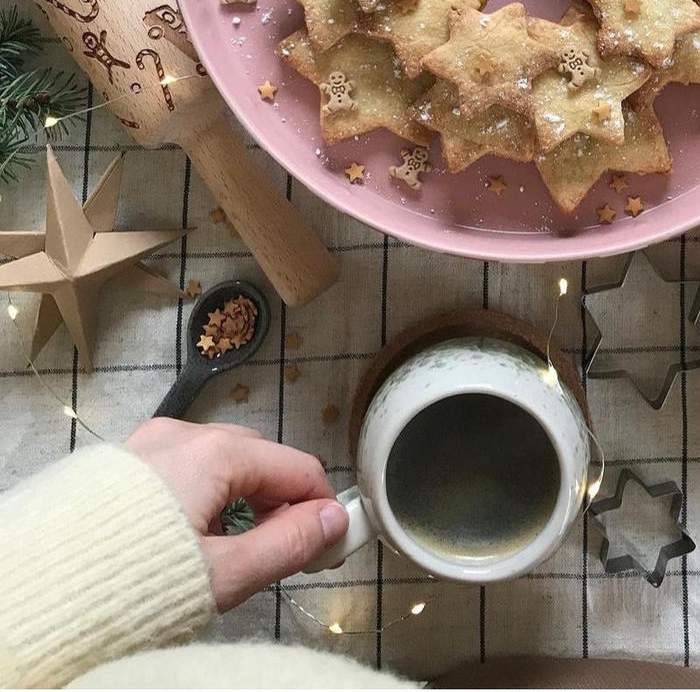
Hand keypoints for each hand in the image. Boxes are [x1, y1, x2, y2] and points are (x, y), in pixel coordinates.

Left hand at [124, 419, 348, 611]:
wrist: (37, 595)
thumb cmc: (132, 585)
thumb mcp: (223, 576)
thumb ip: (287, 545)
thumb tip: (333, 521)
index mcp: (212, 452)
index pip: (293, 466)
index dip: (319, 505)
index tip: (330, 544)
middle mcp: (180, 433)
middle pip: (256, 456)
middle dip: (279, 499)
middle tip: (287, 550)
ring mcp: (145, 444)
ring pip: (216, 460)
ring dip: (240, 496)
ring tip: (237, 550)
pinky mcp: (119, 464)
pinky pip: (180, 466)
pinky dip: (203, 493)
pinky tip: (192, 536)